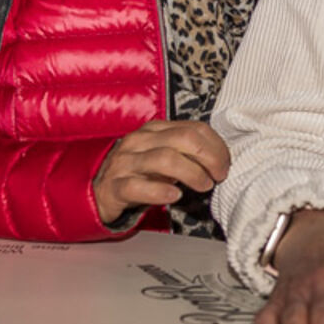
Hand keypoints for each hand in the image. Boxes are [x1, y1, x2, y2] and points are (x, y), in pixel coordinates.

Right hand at [92, 120, 229, 224]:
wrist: (98, 192)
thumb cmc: (139, 174)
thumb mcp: (164, 156)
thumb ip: (188, 152)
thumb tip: (221, 160)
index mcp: (155, 130)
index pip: (194, 129)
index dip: (216, 146)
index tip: (225, 163)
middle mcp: (139, 142)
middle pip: (183, 140)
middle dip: (209, 157)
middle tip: (219, 175)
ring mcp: (125, 163)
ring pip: (164, 159)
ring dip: (192, 173)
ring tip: (204, 186)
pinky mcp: (114, 187)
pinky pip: (137, 186)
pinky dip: (160, 191)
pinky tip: (175, 195)